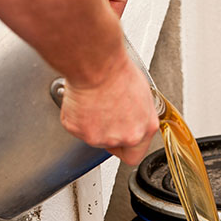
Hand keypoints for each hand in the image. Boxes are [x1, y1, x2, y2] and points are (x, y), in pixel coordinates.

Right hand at [60, 49, 158, 166]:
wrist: (96, 65)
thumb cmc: (118, 71)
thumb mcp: (141, 93)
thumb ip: (137, 114)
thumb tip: (132, 115)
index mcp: (145, 129)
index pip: (134, 155)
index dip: (125, 146)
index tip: (120, 138)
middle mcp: (126, 137)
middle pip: (113, 145)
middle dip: (107, 131)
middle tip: (104, 111)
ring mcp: (102, 138)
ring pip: (93, 137)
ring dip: (92, 123)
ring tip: (94, 101)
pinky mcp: (81, 132)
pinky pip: (76, 128)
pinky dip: (76, 116)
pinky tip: (83, 101)